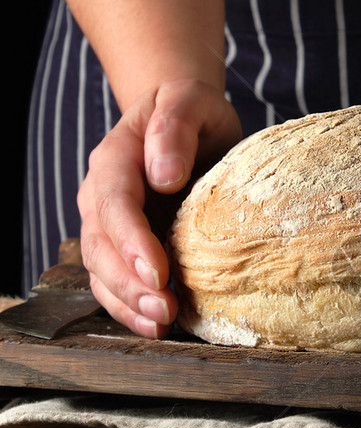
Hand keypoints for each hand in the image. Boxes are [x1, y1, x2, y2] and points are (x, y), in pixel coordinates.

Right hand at [77, 79, 241, 337]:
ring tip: (163, 325)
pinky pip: (116, 283)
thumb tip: (164, 175)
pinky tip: (154, 327)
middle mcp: (102, 196)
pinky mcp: (125, 247)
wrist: (184, 119)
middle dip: (130, 283)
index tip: (157, 270)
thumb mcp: (189, 101)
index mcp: (115, 159)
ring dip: (129, 303)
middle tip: (165, 310)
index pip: (114, 203)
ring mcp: (109, 225)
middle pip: (102, 246)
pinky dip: (130, 309)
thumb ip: (174, 128)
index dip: (132, 240)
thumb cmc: (191, 111)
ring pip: (103, 271)